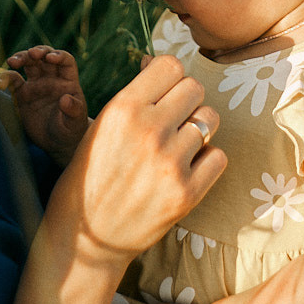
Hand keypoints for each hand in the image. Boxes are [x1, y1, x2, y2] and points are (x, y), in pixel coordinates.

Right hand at [2, 46, 88, 166]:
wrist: (57, 143)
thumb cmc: (71, 130)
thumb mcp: (75, 121)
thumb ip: (73, 109)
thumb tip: (66, 99)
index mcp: (68, 80)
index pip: (65, 60)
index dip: (59, 55)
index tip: (50, 58)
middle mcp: (52, 78)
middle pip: (44, 57)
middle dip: (36, 52)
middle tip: (30, 54)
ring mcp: (36, 84)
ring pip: (28, 63)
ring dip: (20, 58)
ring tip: (12, 61)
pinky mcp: (23, 95)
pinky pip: (13, 81)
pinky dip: (6, 79)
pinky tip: (0, 83)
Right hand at [48, 56, 225, 267]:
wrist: (84, 239)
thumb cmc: (90, 176)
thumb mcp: (100, 126)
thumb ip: (134, 97)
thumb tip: (159, 65)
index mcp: (123, 108)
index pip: (171, 65)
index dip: (169, 78)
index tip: (163, 94)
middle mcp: (149, 130)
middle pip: (195, 88)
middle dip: (185, 102)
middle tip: (171, 122)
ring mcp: (170, 162)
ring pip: (210, 120)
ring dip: (197, 130)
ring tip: (175, 148)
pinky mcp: (187, 192)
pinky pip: (218, 156)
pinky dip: (207, 161)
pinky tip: (186, 170)